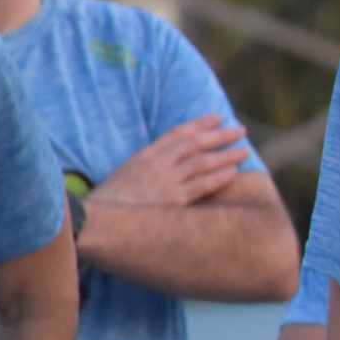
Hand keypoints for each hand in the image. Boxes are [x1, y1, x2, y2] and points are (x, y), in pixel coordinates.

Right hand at [92, 115, 249, 207]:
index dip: (200, 124)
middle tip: (240, 131)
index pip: (178, 134)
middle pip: (195, 144)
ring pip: (203, 163)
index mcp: (145, 155)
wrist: (94, 221)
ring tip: (244, 151)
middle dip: (220, 136)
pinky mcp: (172, 201)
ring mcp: (166, 182)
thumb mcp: (127, 174)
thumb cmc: (110, 203)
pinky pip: (201, 186)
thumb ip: (149, 165)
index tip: (218, 118)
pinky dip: (219, 178)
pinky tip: (234, 173)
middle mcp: (157, 164)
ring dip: (226, 156)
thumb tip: (171, 162)